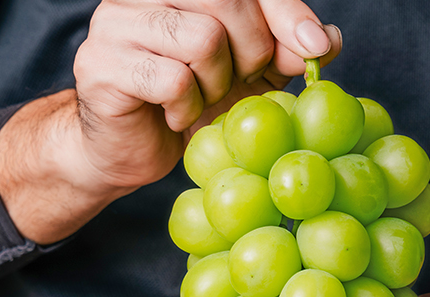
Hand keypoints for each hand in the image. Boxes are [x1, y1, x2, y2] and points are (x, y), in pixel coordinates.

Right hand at [0, 0, 340, 243]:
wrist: (129, 149)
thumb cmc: (188, 104)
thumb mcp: (249, 76)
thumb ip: (284, 52)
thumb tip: (328, 39)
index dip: (287, 11)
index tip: (316, 47)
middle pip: (227, 1)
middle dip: (251, 52)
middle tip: (238, 82)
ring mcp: (116, 23)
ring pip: (202, 39)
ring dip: (215, 84)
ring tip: (201, 98)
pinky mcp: (101, 64)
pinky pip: (172, 80)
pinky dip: (186, 108)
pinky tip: (175, 116)